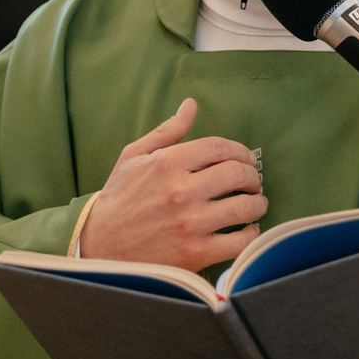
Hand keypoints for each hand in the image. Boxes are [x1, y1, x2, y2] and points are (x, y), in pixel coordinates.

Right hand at [77, 98, 265, 272]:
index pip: (220, 147)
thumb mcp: (134, 157)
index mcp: (167, 163)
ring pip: (244, 208)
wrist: (100, 246)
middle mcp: (181, 191)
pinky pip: (239, 242)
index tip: (245, 160)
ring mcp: (190, 223)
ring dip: (257, 204)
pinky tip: (246, 231)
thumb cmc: (119, 199)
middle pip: (237, 174)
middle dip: (252, 176)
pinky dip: (250, 235)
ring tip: (255, 205)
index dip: (240, 151)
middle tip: (252, 182)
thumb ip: (167, 131)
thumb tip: (190, 106)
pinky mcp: (195, 253)